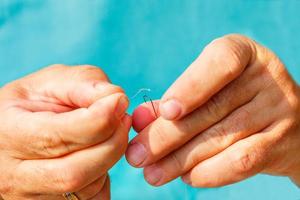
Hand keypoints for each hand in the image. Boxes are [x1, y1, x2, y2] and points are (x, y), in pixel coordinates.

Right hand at [0, 65, 130, 198]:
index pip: (56, 138)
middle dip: (111, 143)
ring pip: (87, 188)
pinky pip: (93, 198)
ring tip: (110, 132)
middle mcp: (14, 175)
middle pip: (74, 172)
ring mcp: (32, 197)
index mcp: (8, 134)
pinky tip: (97, 153)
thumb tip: (117, 98)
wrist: (15, 131)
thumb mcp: (51, 82)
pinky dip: (104, 174)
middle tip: (124, 119)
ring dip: (110, 157)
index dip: (99, 120)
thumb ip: (83, 84)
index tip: (120, 101)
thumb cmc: (35, 104)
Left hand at [126, 34, 299, 186]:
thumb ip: (173, 102)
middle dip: (166, 136)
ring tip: (152, 173)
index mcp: (243, 53)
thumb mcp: (207, 89)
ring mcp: (279, 110)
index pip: (220, 63)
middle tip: (136, 156)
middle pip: (211, 109)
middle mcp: (265, 77)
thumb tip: (138, 119)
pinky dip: (209, 173)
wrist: (284, 122)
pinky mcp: (281, 144)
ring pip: (221, 139)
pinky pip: (241, 162)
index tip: (165, 112)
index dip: (191, 87)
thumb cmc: (233, 100)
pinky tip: (186, 177)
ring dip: (180, 161)